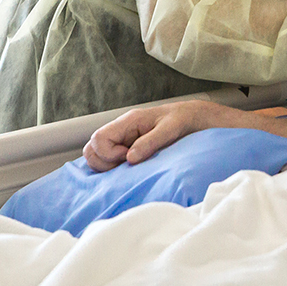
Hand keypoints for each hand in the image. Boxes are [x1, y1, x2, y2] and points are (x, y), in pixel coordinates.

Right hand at [83, 100, 215, 171]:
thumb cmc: (183, 119)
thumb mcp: (171, 128)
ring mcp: (122, 139)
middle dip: (104, 163)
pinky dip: (113, 167)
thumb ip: (150, 142)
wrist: (194, 117)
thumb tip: (130, 159)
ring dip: (108, 166)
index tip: (128, 158)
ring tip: (131, 166)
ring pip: (97, 155)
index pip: (99, 138)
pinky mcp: (127, 147)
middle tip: (128, 165)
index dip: (109, 154)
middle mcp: (121, 129)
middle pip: (92, 149)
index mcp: (129, 121)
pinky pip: (108, 159)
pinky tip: (130, 168)